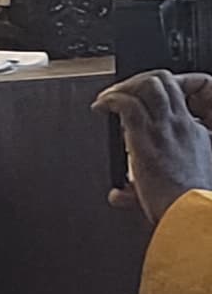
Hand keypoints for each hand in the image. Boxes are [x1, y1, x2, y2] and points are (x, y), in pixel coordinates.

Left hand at [96, 72, 211, 226]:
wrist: (191, 213)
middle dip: (138, 79)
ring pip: (148, 84)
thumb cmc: (185, 204)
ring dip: (123, 86)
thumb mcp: (173, 185)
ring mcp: (164, 128)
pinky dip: (110, 99)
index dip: (161, 88)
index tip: (139, 99)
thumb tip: (118, 195)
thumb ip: (144, 184)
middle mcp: (181, 124)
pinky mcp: (145, 137)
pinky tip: (100, 107)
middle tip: (121, 92)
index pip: (182, 93)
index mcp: (193, 132)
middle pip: (163, 80)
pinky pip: (126, 104)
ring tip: (108, 98)